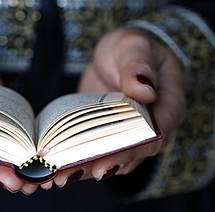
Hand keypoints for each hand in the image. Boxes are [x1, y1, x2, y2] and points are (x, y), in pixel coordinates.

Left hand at [41, 28, 185, 188]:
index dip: (129, 151)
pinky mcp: (108, 135)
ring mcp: (128, 134)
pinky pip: (97, 152)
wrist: (115, 56)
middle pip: (130, 154)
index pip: (154, 135)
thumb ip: (138, 66)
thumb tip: (144, 89)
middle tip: (70, 175)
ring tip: (58, 177)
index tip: (105, 162)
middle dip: (99, 165)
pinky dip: (78, 161)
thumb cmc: (130, 49)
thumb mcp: (134, 46)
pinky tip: (56, 168)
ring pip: (111, 158)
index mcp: (167, 106)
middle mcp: (151, 127)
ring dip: (84, 169)